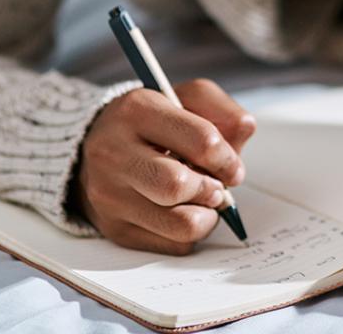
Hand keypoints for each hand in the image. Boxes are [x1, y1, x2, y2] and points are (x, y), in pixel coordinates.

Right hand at [73, 79, 255, 254]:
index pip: (201, 140)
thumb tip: (244, 129)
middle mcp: (114, 153)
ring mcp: (110, 194)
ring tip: (203, 200)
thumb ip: (220, 108)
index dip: (228, 158)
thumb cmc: (152, 123)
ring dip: (206, 215)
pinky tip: (183, 211)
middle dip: (212, 188)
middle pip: (179, 186)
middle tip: (217, 186)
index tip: (232, 165)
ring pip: (181, 224)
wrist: (97, 147)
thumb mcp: (185, 98)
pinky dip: (190, 232)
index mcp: (137, 111)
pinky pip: (173, 245)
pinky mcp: (115, 228)